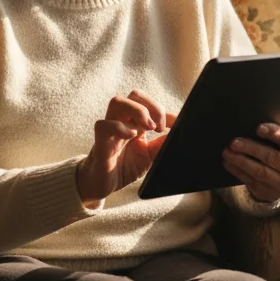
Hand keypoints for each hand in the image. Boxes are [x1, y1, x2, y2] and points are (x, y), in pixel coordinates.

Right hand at [76, 90, 176, 205]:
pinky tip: (131, 136)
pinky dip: (118, 127)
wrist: (101, 185)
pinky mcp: (100, 143)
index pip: (150, 104)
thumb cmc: (123, 167)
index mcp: (136, 122)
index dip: (166, 112)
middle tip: (159, 127)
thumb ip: (162, 144)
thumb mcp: (150, 156)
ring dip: (137, 111)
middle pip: (135, 95)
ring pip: (117, 102)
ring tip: (148, 128)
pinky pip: (103, 125)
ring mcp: (110, 130)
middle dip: (151, 106)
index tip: (178, 123)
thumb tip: (179, 135)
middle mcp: (122, 121)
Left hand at [222, 112, 279, 202]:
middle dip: (250, 148)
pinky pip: (251, 181)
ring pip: (259, 171)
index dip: (274, 133)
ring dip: (240, 161)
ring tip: (227, 152)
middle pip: (271, 157)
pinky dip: (237, 171)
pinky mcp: (269, 193)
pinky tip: (228, 162)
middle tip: (234, 141)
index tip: (258, 128)